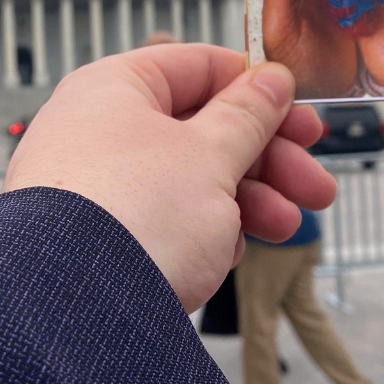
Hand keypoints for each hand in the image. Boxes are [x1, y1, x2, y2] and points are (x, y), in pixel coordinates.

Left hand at [4, 44, 335, 312]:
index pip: (198, 66)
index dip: (255, 87)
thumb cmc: (130, 217)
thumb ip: (247, 114)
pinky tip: (231, 250)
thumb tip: (271, 78)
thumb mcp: (209, 155)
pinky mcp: (102, 233)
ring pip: (189, 175)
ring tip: (287, 225)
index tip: (299, 112)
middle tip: (313, 181)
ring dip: (248, 199)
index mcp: (116, 87)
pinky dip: (205, 229)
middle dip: (267, 157)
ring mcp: (98, 182)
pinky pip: (165, 215)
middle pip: (202, 126)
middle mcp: (100, 128)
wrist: (70, 317)